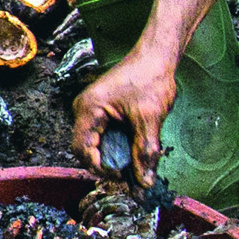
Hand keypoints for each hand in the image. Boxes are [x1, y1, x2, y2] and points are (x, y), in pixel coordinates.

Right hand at [70, 38, 183, 189]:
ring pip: (96, 143)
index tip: (122, 176)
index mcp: (89, 109)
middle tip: (129, 174)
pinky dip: (117, 145)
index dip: (100, 167)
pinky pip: (103, 134)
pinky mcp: (102, 110)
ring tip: (134, 162)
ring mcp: (92, 109)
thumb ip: (145, 153)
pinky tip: (133, 148)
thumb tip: (144, 182)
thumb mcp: (149, 120)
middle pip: (86, 149)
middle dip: (106, 164)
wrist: (156, 56)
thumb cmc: (149, 78)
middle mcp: (84, 109)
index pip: (82, 150)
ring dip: (113, 156)